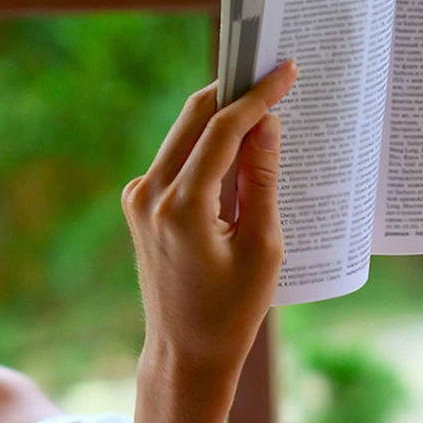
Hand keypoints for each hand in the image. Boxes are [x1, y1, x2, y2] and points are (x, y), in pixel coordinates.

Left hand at [121, 61, 296, 385]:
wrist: (185, 352)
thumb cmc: (232, 309)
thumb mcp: (263, 246)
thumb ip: (263, 179)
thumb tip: (267, 122)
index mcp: (183, 206)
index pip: (223, 129)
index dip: (257, 96)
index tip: (285, 70)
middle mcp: (150, 194)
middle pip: (195, 117)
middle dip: (234, 91)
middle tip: (271, 71)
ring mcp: (138, 197)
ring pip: (184, 133)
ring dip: (222, 117)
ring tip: (263, 106)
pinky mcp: (138, 203)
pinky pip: (178, 158)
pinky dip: (208, 145)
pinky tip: (241, 148)